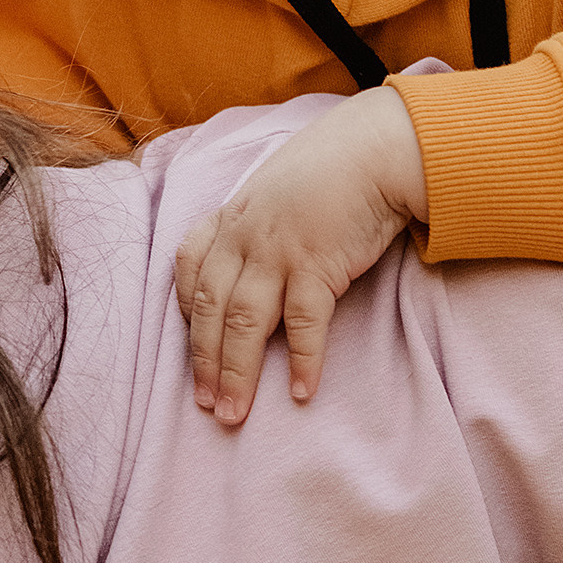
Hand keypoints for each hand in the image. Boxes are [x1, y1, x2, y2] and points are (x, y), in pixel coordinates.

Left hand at [174, 87, 426, 425]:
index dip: (186, 312)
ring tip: (233, 414)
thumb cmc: (332, 168)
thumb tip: (255, 262)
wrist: (376, 148)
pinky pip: (303, 323)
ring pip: (245, 323)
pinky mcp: (317, 264)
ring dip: (237, 373)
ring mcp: (278, 251)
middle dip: (204, 363)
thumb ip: (258, 224)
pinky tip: (300, 391)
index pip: (189, 269)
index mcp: (232, 217)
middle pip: (211, 309)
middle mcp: (245, 237)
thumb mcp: (278, 189)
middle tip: (205, 406)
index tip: (191, 345)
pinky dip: (301, 360)